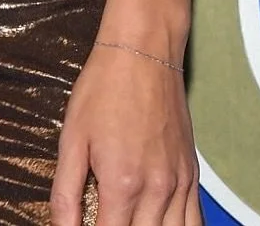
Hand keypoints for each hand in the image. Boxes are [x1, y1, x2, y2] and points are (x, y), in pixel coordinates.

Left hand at [50, 38, 201, 225]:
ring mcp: (179, 183)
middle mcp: (157, 190)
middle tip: (105, 220)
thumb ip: (65, 194)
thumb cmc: (104, 88)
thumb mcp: (72, 138)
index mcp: (123, 184)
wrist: (143, 50)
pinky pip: (195, 222)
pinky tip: (159, 224)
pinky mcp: (192, 174)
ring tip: (128, 221)